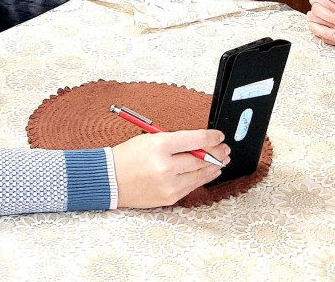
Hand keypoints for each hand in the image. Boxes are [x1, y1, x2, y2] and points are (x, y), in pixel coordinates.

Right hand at [112, 129, 229, 208]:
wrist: (110, 180)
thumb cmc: (128, 157)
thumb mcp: (149, 139)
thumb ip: (175, 141)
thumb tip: (200, 143)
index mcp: (160, 146)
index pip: (195, 140)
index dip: (211, 138)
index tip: (219, 136)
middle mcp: (166, 166)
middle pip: (201, 158)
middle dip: (217, 153)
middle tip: (225, 149)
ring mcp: (169, 184)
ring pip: (200, 174)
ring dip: (214, 166)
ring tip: (222, 160)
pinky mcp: (169, 197)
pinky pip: (192, 186)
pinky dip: (202, 178)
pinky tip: (210, 173)